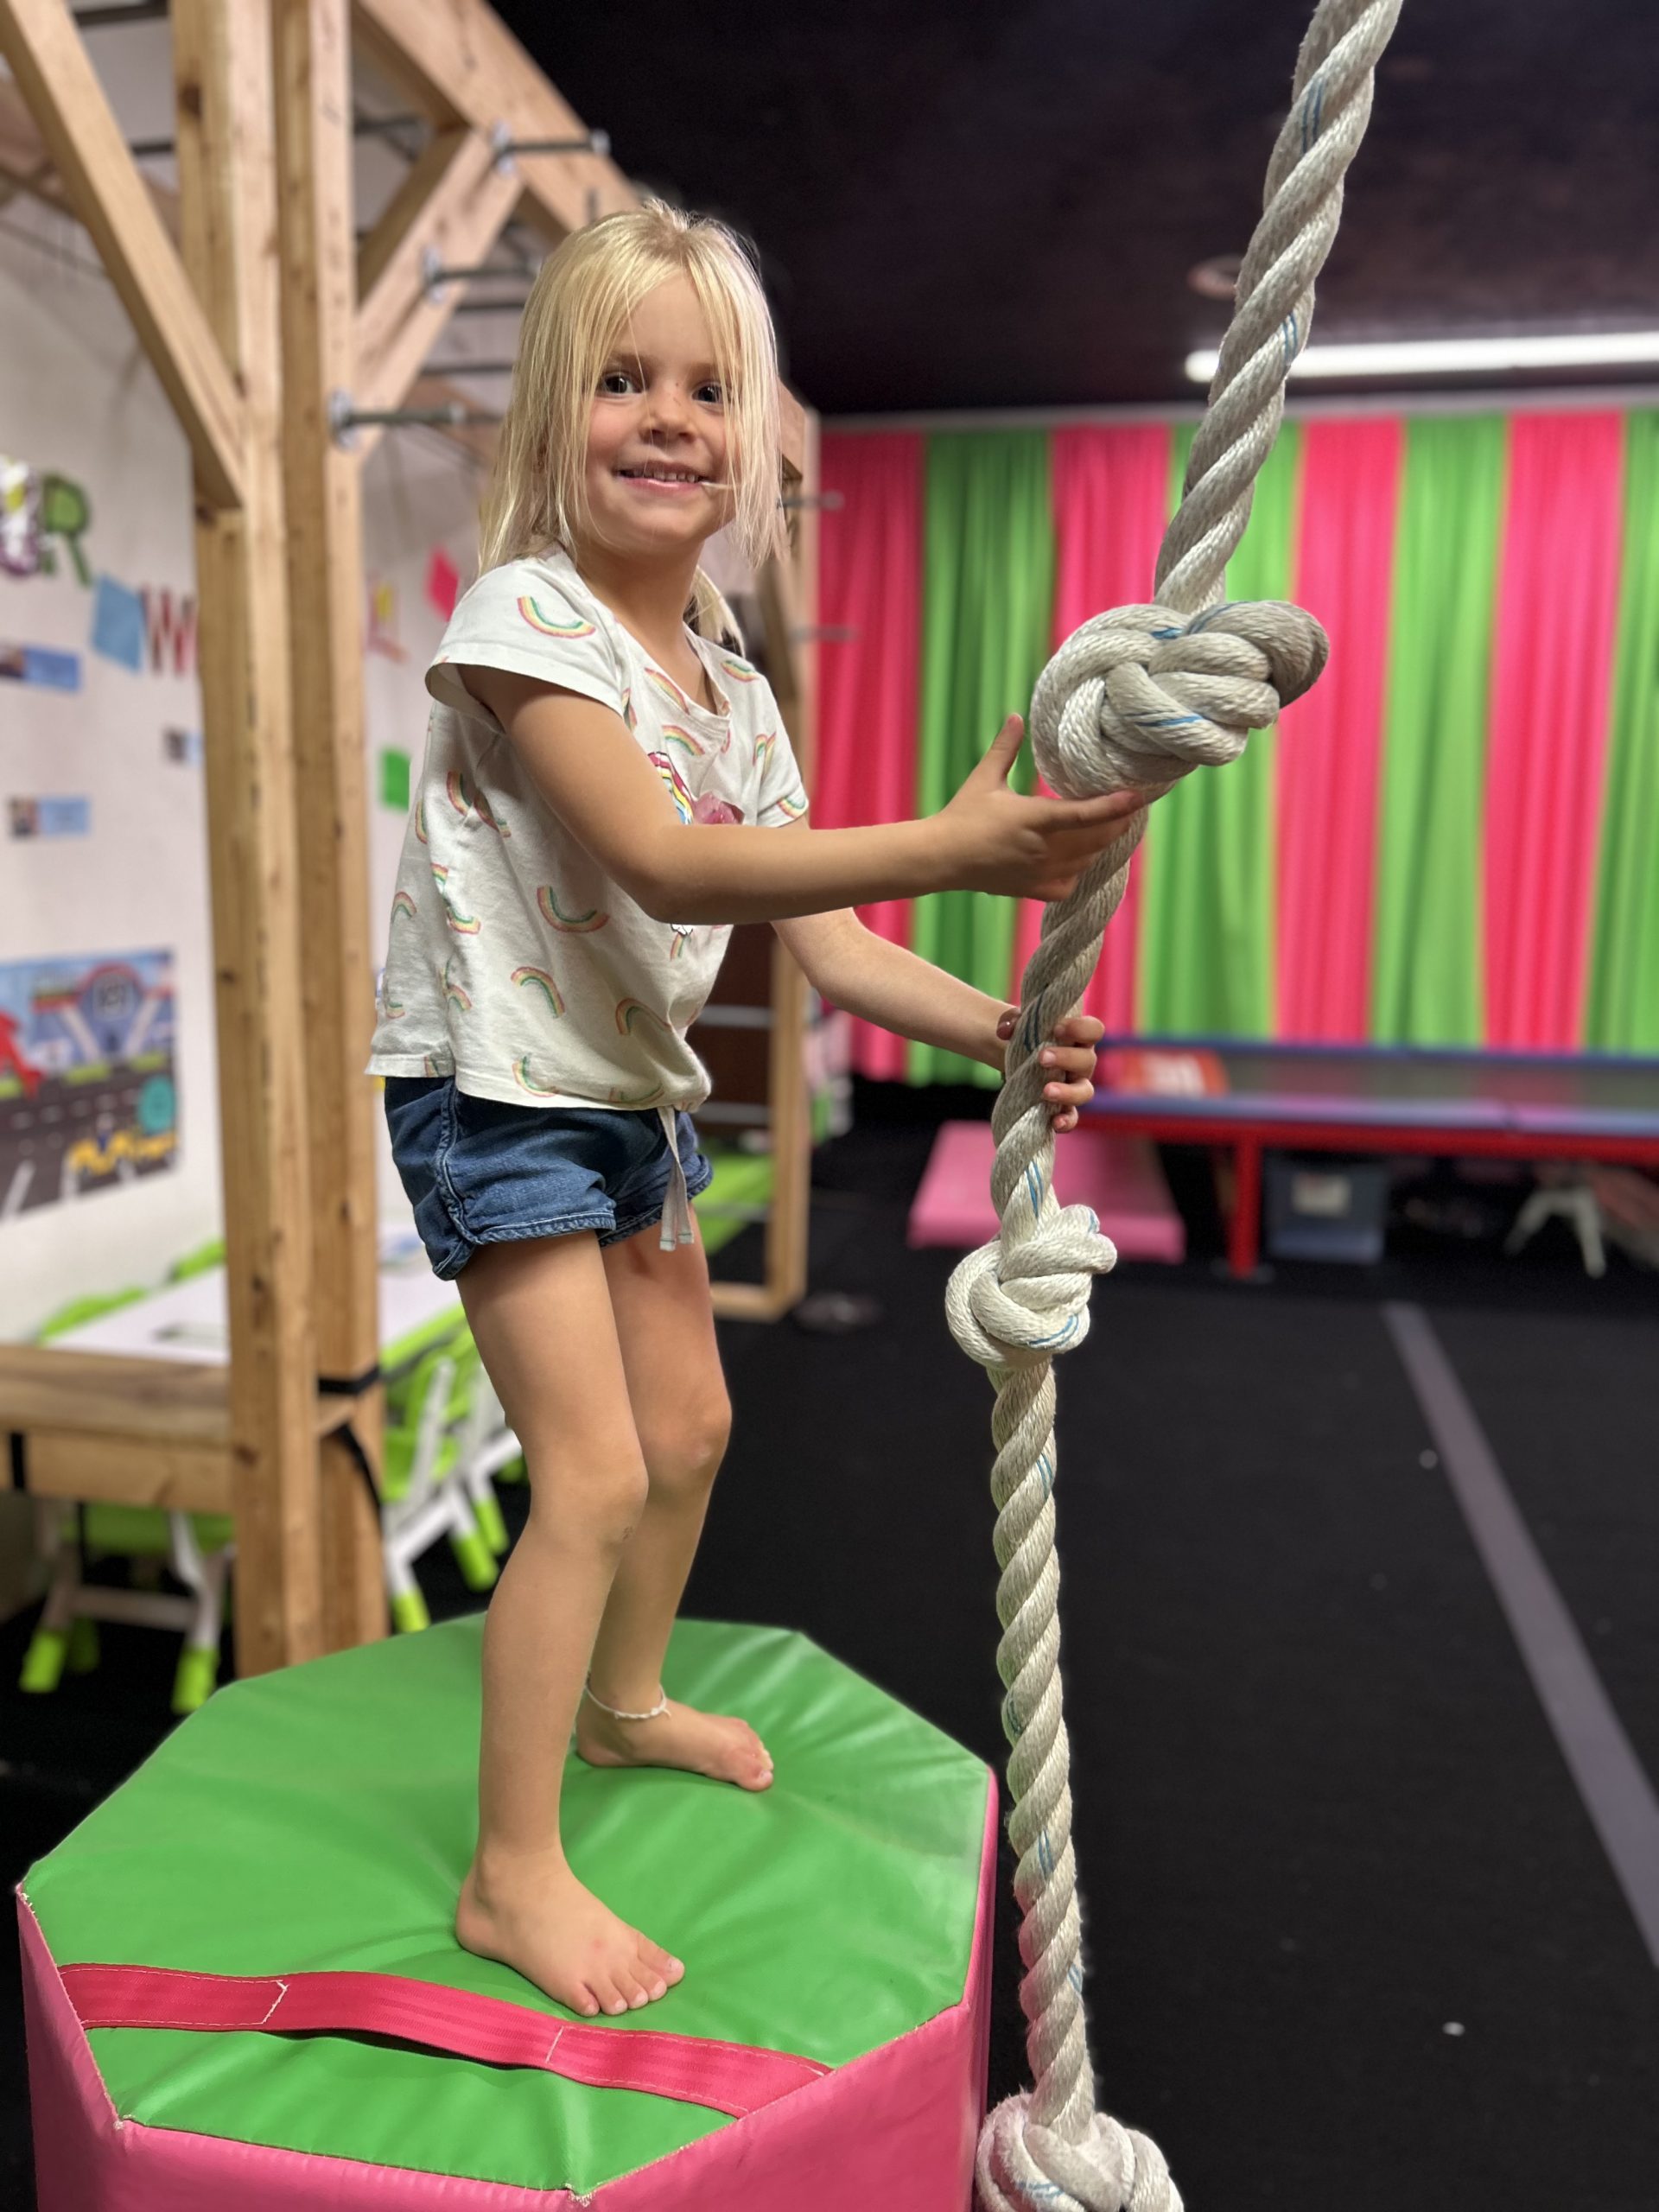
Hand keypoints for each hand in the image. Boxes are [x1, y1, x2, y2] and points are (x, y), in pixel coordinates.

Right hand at [936, 716, 1143, 901]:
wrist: (940, 858)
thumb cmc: (962, 815)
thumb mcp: (984, 778)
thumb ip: (1005, 748)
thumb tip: (1016, 716)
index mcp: (1032, 819)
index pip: (1084, 814)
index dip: (1114, 807)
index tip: (1137, 797)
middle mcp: (1040, 849)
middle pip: (1095, 840)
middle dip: (1116, 825)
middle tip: (1130, 809)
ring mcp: (1037, 873)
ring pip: (1086, 862)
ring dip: (1101, 846)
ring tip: (1111, 829)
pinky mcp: (1031, 890)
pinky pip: (1068, 885)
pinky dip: (1079, 872)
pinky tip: (1079, 859)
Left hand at [996, 1008, 1102, 1133]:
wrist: (1016, 1059)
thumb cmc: (1028, 1037)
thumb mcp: (1019, 1025)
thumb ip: (1013, 1020)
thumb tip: (1005, 1030)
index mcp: (1077, 1038)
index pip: (1093, 1030)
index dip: (1080, 1028)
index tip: (1057, 1028)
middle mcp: (1082, 1062)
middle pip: (1088, 1060)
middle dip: (1066, 1058)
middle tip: (1042, 1058)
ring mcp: (1075, 1086)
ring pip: (1085, 1091)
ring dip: (1067, 1092)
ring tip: (1046, 1091)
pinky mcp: (1063, 1107)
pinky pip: (1072, 1117)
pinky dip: (1067, 1121)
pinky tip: (1055, 1122)